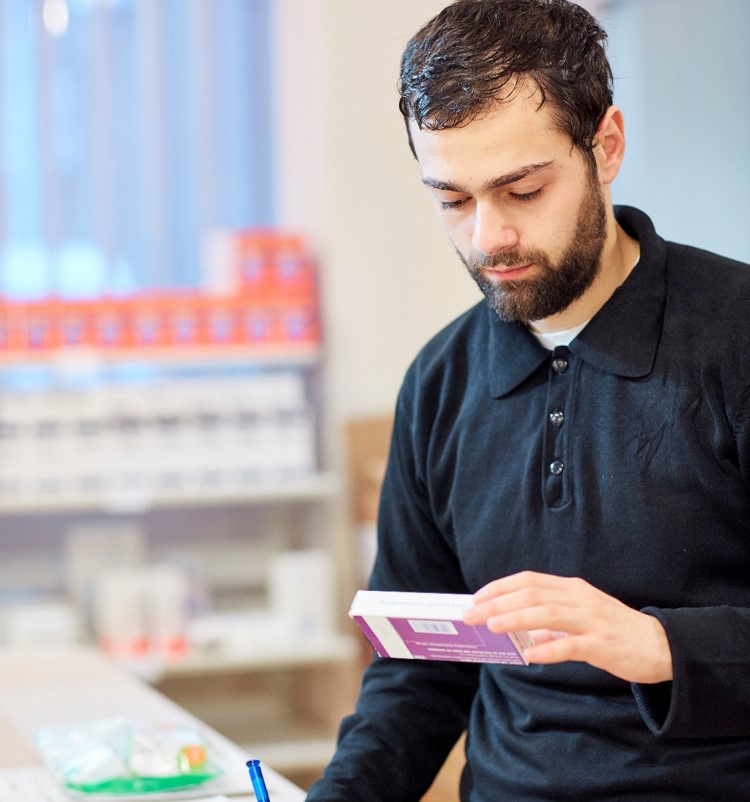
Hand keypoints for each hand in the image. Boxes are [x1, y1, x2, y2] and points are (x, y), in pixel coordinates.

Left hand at [463, 571, 672, 683]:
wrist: (661, 645)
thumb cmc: (614, 630)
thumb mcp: (580, 617)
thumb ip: (550, 621)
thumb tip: (518, 631)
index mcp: (571, 588)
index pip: (528, 580)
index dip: (500, 587)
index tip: (476, 597)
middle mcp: (579, 598)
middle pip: (531, 594)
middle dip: (497, 603)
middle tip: (471, 614)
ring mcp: (591, 620)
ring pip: (547, 614)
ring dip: (516, 619)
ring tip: (492, 627)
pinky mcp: (602, 644)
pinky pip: (571, 646)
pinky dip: (548, 650)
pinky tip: (529, 656)